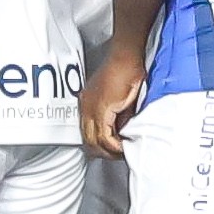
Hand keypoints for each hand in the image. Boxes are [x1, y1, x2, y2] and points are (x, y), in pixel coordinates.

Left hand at [80, 36, 146, 158]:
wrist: (128, 57)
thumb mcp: (121, 100)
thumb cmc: (127, 71)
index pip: (88, 132)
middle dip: (103, 152)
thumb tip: (121, 133)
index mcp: (87, 102)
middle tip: (118, 156)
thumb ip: (119, 117)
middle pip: (88, 140)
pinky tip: (123, 146)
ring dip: (109, 151)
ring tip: (122, 153)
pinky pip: (104, 136)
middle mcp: (85, 105)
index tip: (113, 150)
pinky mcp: (102, 108)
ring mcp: (91, 107)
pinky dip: (114, 145)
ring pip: (94, 141)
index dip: (100, 145)